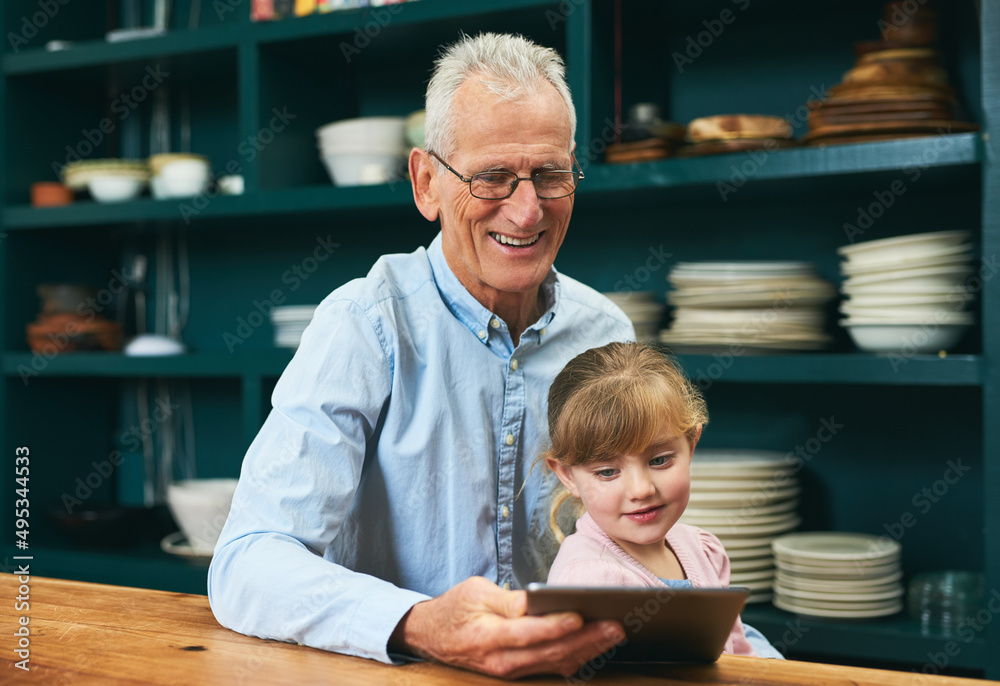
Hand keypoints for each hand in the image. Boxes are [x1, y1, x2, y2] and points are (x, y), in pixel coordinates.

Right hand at [390, 576, 624, 678]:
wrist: (434, 636)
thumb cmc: (456, 609)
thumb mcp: (475, 593)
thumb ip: (506, 600)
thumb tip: (534, 601)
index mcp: (488, 636)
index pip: (527, 633)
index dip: (554, 626)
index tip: (579, 615)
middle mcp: (503, 660)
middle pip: (550, 652)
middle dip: (586, 639)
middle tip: (614, 625)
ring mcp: (512, 670)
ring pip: (556, 663)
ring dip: (589, 649)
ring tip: (614, 632)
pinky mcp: (520, 672)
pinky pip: (553, 667)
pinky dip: (578, 657)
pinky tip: (598, 645)